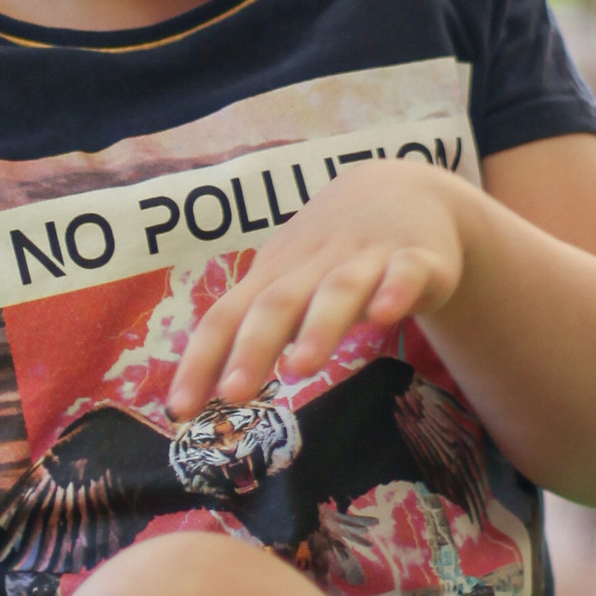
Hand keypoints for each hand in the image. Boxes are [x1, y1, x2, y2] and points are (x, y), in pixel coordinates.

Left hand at [165, 161, 472, 419]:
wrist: (401, 187)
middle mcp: (314, 265)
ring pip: (338, 291)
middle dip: (252, 347)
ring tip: (301, 368)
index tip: (178, 408)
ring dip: (318, 327)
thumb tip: (207, 390)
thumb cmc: (328, 251)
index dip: (201, 360)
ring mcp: (366, 258)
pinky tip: (385, 315)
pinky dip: (394, 291)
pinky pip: (405, 273)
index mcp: (275, 275)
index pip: (227, 316)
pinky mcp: (417, 258)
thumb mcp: (287, 282)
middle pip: (277, 303)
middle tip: (233, 394)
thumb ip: (253, 329)